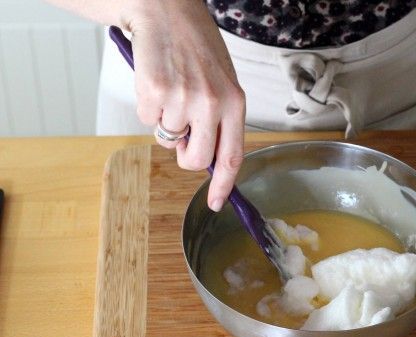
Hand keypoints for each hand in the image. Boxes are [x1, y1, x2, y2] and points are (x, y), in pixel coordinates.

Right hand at [122, 1, 244, 210]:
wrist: (166, 10)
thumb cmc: (196, 46)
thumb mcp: (222, 82)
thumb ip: (220, 120)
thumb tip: (209, 159)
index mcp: (235, 102)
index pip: (232, 156)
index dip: (223, 185)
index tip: (216, 204)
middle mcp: (212, 103)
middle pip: (196, 160)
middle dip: (185, 155)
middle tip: (182, 135)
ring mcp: (182, 98)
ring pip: (168, 139)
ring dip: (166, 121)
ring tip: (171, 87)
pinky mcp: (154, 92)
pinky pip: (147, 120)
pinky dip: (148, 106)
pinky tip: (156, 80)